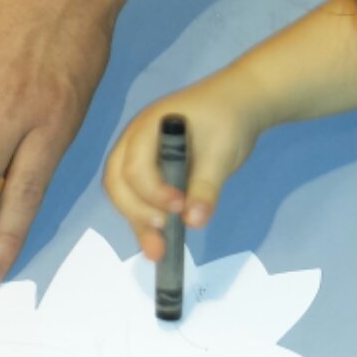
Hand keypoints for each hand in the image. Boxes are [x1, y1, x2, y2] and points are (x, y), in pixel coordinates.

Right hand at [103, 72, 270, 260]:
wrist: (238, 103)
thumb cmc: (229, 120)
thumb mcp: (223, 153)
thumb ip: (207, 186)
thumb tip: (194, 221)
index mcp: (149, 128)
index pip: (135, 166)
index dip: (152, 192)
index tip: (179, 207)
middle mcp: (135, 142)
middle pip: (119, 182)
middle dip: (137, 212)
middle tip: (162, 237)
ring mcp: (139, 157)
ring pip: (125, 194)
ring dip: (139, 222)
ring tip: (158, 253)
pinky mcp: (150, 172)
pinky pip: (140, 198)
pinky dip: (148, 220)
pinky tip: (161, 244)